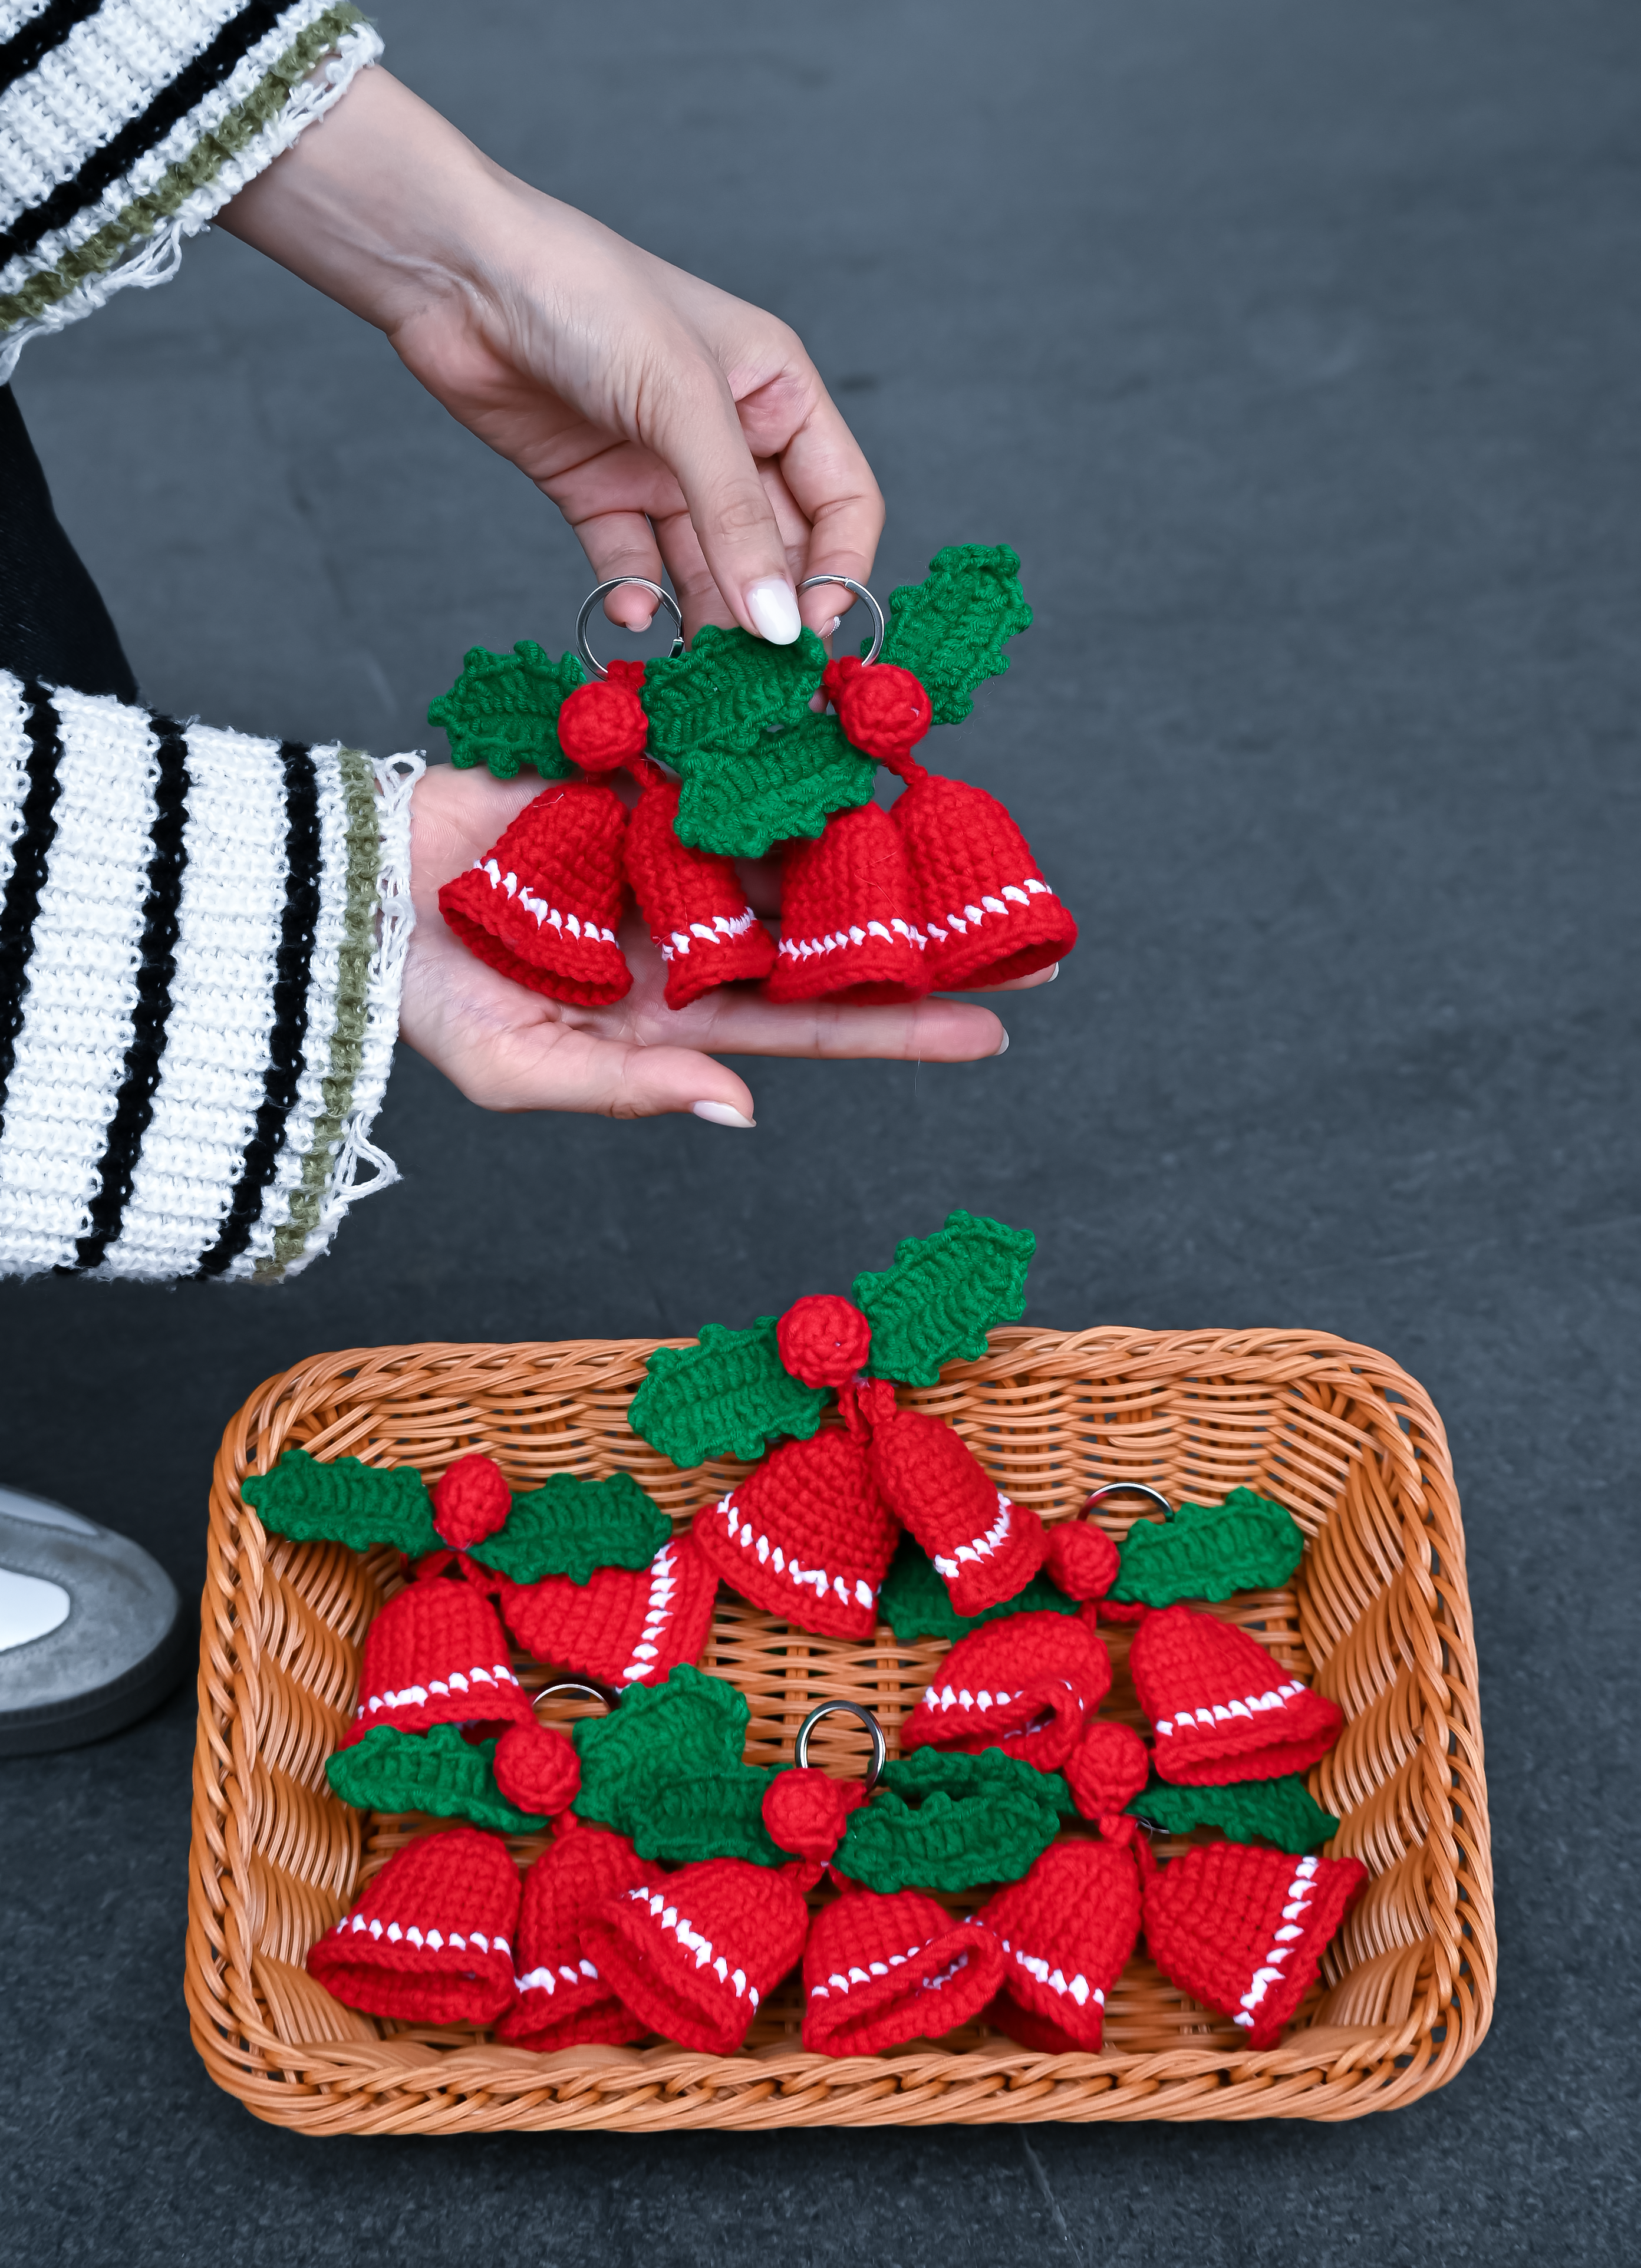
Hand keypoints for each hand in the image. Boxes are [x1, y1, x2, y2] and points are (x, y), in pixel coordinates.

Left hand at [217, 67, 880, 642]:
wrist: (460, 275)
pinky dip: (635, 598)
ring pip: (705, 568)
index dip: (838, 569)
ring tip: (696, 667)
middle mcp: (728, 435)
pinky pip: (634, 566)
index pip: (842, 501)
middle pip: (776, 548)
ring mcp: (662, 469)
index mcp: (777, 392)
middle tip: (757, 674)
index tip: (809, 632)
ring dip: (705, 619)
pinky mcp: (599, 494)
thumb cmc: (585, 294)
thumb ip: (735, 518)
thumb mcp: (682, 402)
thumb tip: (778, 623)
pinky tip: (630, 614)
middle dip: (769, 609)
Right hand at [401, 767, 1052, 1123]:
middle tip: (1028, 927)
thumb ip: (633, 1087)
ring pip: (797, 844)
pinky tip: (859, 744)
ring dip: (877, 838)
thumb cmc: (424, 1001)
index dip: (904, 1028)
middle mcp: (693, 934)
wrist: (345, 894)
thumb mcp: (523, 1069)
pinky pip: (726, 769)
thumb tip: (741, 1107)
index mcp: (679, 1010)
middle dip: (923, 931)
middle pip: (831, 932)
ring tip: (967, 829)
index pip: (814, 1022)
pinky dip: (787, 757)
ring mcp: (669, 854)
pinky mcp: (636, 782)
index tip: (996, 1029)